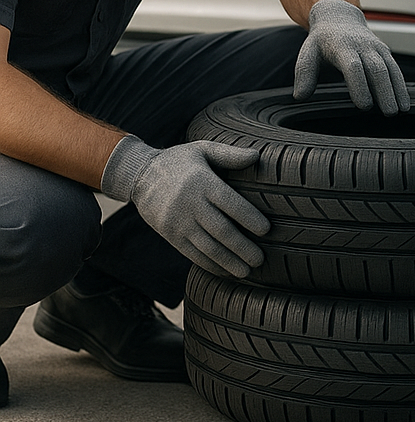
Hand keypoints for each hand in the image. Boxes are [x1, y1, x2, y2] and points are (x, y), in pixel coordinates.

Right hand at [101, 136, 269, 278]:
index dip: (249, 217)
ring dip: (228, 261)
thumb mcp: (203, 149)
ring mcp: (178, 223)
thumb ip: (230, 155)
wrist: (140, 175)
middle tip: (260, 259)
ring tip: (246, 271)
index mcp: (202, 182)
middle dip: (242, 247)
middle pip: (220, 230)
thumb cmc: (180, 161)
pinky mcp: (170, 236)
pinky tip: (225, 271)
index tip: (266, 230)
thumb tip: (257, 156)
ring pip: (207, 247)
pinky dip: (210, 265)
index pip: (230, 202)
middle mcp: (190, 204)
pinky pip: (192, 254)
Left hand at [293, 0, 409, 114]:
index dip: (359, 85)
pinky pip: (395, 69)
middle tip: (388, 113)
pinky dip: (401, 86)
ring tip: (401, 110)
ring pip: (390, 69)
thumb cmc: (322, 41)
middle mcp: (362, 46)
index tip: (364, 106)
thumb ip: (304, 74)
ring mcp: (376, 48)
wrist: (339, 17)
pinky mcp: (385, 52)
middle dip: (384, 91)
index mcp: (342, 46)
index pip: (353, 67)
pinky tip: (405, 102)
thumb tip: (300, 96)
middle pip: (377, 69)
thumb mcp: (308, 53)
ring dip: (397, 90)